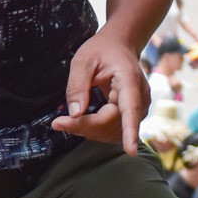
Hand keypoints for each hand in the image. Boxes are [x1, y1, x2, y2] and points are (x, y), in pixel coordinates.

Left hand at [54, 25, 149, 152]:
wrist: (120, 46)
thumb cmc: (101, 50)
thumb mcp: (83, 60)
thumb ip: (77, 85)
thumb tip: (75, 114)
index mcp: (130, 81)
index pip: (130, 109)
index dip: (130, 132)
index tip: (131, 151)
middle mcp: (139, 97)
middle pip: (114, 125)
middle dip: (85, 127)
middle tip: (58, 122)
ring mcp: (138, 108)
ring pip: (114, 132)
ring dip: (89, 131)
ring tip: (66, 121)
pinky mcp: (132, 116)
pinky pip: (114, 130)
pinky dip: (95, 129)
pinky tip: (81, 121)